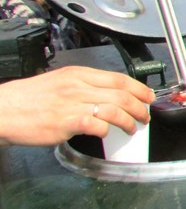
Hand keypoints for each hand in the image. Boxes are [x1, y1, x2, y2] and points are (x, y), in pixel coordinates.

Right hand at [0, 66, 155, 146]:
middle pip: (122, 94)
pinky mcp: (66, 122)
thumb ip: (83, 87)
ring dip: (129, 121)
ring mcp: (72, 104)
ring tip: (132, 128)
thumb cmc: (28, 100)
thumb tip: (107, 97)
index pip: (118, 78)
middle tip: (145, 116)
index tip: (147, 96)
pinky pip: (97, 124)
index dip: (139, 88)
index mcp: (78, 74)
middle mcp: (77, 86)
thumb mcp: (59, 83)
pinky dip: (106, 130)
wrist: (2, 111)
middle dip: (140, 107)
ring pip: (114, 109)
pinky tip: (106, 134)